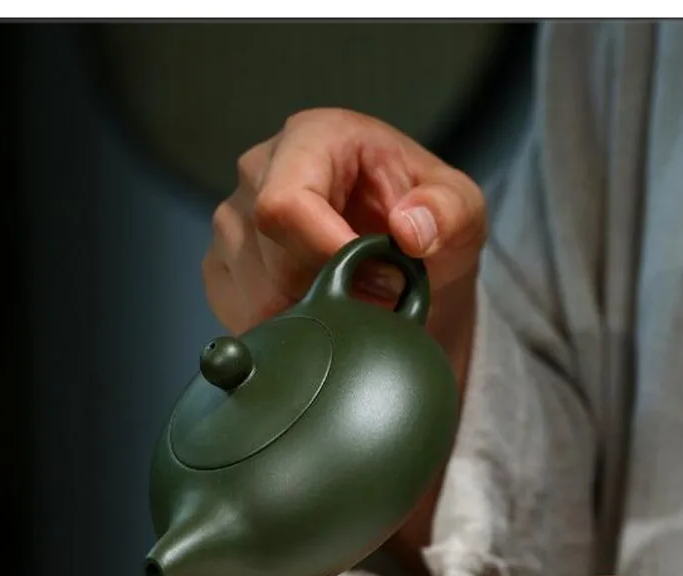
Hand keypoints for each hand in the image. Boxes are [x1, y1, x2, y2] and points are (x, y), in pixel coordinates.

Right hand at [201, 107, 483, 384]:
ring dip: (312, 315)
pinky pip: (242, 315)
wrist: (400, 250)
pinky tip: (317, 310)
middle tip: (377, 294)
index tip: (374, 281)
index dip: (325, 252)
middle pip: (270, 258)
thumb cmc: (425, 219)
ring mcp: (233, 222)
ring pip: (255, 296)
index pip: (286, 203)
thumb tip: (409, 230)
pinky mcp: (223, 266)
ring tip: (352, 298)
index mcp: (313, 138)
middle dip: (330, 292)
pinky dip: (287, 330)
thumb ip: (447, 211)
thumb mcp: (459, 207)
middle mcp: (259, 172)